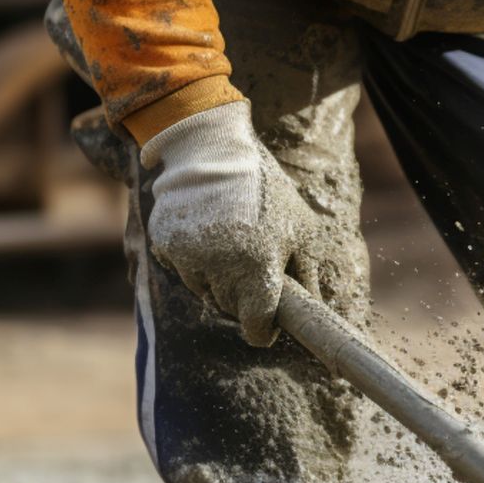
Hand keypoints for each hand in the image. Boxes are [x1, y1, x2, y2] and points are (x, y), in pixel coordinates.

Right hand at [142, 101, 324, 345]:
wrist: (214, 152)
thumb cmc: (267, 193)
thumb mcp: (301, 229)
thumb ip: (308, 275)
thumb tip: (318, 312)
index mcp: (258, 269)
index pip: (256, 325)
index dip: (262, 330)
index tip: (266, 327)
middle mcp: (220, 269)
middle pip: (231, 309)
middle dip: (244, 299)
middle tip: (253, 269)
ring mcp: (189, 258)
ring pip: (204, 292)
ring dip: (218, 280)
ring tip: (230, 245)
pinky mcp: (165, 246)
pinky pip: (181, 270)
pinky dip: (193, 261)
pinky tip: (206, 233)